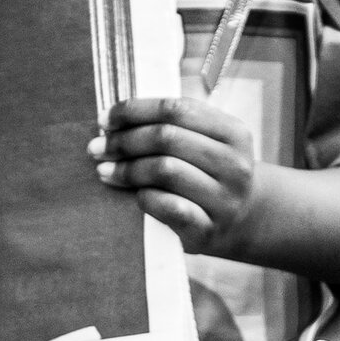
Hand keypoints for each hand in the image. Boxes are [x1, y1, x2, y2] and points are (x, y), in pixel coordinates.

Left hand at [91, 85, 259, 254]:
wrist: (243, 221)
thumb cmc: (211, 174)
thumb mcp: (208, 141)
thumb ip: (175, 124)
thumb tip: (116, 118)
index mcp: (233, 132)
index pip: (176, 109)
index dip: (134, 110)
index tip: (105, 119)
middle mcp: (234, 165)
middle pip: (167, 138)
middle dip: (124, 141)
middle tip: (97, 148)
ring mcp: (225, 200)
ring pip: (166, 170)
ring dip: (127, 170)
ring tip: (105, 171)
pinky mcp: (209, 231)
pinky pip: (169, 207)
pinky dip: (145, 197)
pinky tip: (133, 195)